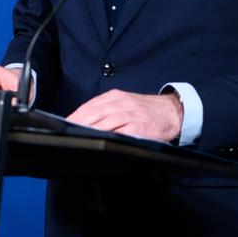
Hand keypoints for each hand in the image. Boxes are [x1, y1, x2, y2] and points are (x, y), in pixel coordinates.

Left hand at [66, 90, 182, 141]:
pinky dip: (112, 136)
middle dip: (80, 123)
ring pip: (107, 121)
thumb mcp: (124, 103)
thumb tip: (84, 120)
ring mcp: (132, 114)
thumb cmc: (144, 110)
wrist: (171, 111)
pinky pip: (124, 131)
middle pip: (96, 113)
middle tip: (69, 132)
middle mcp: (122, 103)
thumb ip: (106, 109)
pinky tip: (102, 140)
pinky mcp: (141, 127)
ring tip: (80, 136)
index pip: (91, 105)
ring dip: (92, 129)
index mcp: (115, 96)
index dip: (77, 115)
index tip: (65, 123)